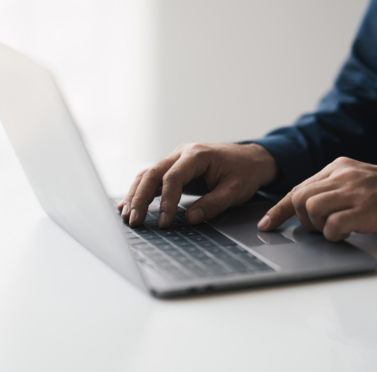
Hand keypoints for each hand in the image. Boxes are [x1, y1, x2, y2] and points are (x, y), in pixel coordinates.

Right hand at [118, 143, 279, 226]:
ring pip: (147, 175)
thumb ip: (213, 204)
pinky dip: (139, 192)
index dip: (167, 201)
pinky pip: (152, 179)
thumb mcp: (235, 190)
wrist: (249, 159)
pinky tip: (128, 205)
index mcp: (197, 155)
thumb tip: (189, 219)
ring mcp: (175, 160)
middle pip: (152, 173)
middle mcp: (181, 154)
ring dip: (135, 195)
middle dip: (141, 198)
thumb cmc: (244, 172)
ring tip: (126, 215)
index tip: (164, 222)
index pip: (174, 177)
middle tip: (134, 220)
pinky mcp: (173, 169)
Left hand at [258, 157, 376, 240]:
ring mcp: (355, 191)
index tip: (266, 224)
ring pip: (312, 208)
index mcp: (337, 167)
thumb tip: (302, 207)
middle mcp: (343, 176)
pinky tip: (346, 234)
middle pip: (300, 198)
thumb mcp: (355, 181)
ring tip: (334, 229)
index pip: (298, 188)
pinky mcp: (366, 210)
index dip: (279, 209)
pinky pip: (333, 224)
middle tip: (320, 227)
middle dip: (303, 219)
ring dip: (317, 226)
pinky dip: (333, 235)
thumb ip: (330, 188)